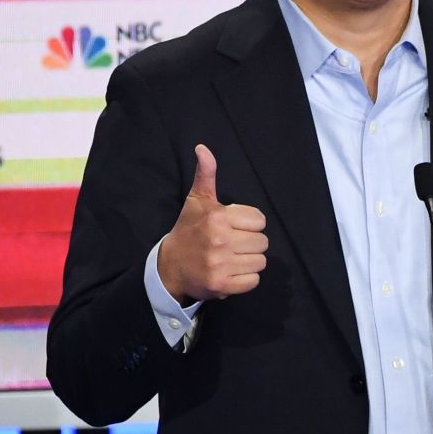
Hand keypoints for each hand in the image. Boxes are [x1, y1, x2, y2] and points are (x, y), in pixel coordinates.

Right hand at [156, 144, 268, 302]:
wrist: (170, 266)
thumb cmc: (189, 230)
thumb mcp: (197, 200)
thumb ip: (206, 174)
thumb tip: (203, 148)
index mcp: (217, 217)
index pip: (260, 221)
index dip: (249, 224)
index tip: (232, 227)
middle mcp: (219, 240)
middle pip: (263, 242)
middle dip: (250, 243)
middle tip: (231, 244)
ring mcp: (220, 264)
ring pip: (260, 262)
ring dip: (249, 261)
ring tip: (231, 258)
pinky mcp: (222, 285)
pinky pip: (254, 281)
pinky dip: (246, 279)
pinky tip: (230, 272)